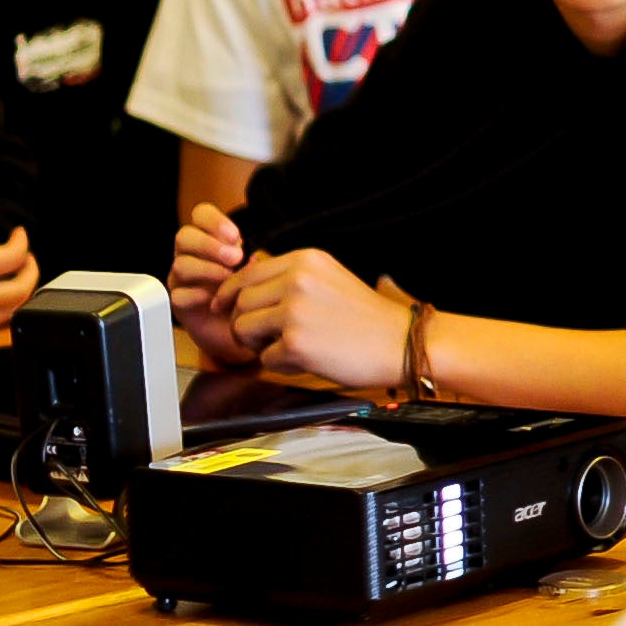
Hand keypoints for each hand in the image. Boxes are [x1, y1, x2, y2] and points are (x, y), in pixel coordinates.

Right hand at [169, 205, 255, 367]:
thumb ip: (253, 256)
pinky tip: (212, 298)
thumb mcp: (258, 269)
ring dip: (207, 269)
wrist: (245, 331)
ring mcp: (183, 280)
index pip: (200, 215)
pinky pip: (178, 294)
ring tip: (228, 278)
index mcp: (210, 239)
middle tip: (235, 257)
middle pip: (184, 236)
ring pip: (180, 264)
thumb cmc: (252, 293)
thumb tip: (253, 252)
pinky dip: (196, 294)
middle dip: (210, 245)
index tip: (235, 236)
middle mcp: (192, 256)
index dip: (213, 221)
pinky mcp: (181, 305)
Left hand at [224, 249, 411, 387]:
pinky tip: (306, 360)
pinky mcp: (295, 343)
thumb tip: (246, 280)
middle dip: (244, 323)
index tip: (224, 308)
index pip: (246, 274)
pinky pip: (263, 358)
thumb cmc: (366, 317)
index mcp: (305, 260)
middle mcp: (296, 280)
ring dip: (256, 344)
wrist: (401, 343)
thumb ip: (291, 276)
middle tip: (265, 338)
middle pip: (239, 302)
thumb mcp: (330, 278)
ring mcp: (294, 311)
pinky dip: (279, 365)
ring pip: (242, 328)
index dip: (229, 294)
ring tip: (285, 348)